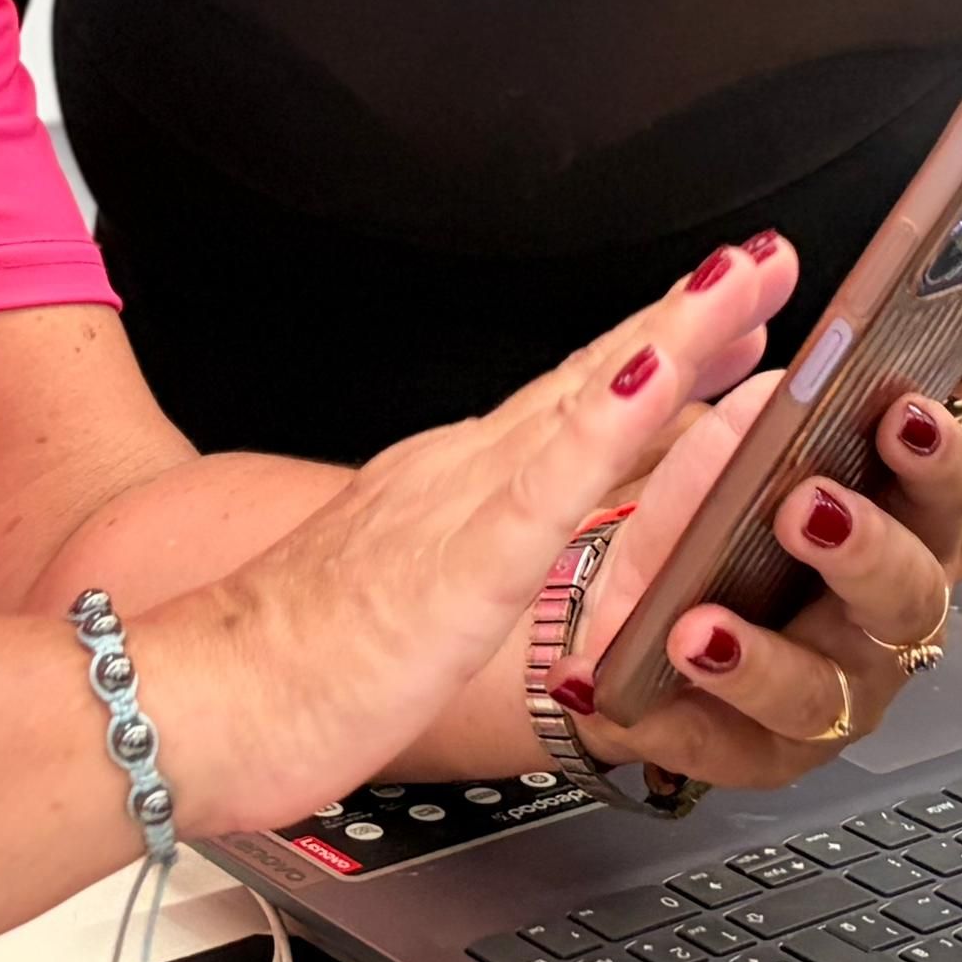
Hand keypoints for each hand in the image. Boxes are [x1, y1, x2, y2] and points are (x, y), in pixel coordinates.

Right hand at [139, 237, 796, 835]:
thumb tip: (529, 558)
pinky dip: (608, 425)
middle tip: (770, 259)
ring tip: (744, 284)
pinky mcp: (457, 565)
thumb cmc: (292, 673)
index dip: (660, 346)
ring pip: (587, 405)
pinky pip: (548, 484)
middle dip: (690, 316)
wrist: (192, 702)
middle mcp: (462, 473)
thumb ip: (471, 566)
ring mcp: (461, 507)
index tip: (729, 303)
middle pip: (598, 379)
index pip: (577, 403)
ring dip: (673, 337)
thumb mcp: (413, 606)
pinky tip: (658, 379)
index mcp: (455, 488)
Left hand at [548, 375, 961, 796]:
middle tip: (802, 506)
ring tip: (693, 630)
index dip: (932, 456)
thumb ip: (763, 414)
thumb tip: (757, 332)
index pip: (942, 489)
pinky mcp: (760, 754)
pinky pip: (719, 752)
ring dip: (755, 659)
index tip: (898, 412)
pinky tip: (607, 693)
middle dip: (858, 548)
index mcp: (899, 532)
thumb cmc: (744, 528)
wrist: (680, 625)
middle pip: (904, 596)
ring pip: (814, 693)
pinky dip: (662, 724)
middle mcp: (880, 624)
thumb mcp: (748, 461)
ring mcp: (830, 697)